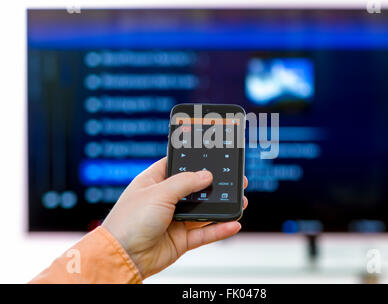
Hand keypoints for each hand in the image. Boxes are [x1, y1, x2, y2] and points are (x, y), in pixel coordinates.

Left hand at [102, 157, 247, 278]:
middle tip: (233, 179)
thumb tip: (206, 175)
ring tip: (240, 201)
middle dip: (215, 185)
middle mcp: (165, 199)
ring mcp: (173, 220)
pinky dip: (219, 229)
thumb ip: (185, 182)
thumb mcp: (158, 193)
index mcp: (154, 182)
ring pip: (203, 212)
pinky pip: (204, 233)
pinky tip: (233, 224)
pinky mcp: (180, 239)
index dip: (193, 160)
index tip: (212, 155)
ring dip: (222, 207)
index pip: (177, 166)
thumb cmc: (129, 222)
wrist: (122, 257)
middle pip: (195, 189)